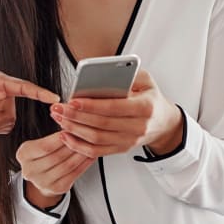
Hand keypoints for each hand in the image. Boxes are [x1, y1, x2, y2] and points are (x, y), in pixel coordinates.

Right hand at [17, 130, 94, 200]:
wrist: (41, 177)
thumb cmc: (42, 155)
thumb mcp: (39, 144)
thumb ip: (51, 138)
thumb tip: (71, 126)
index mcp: (23, 155)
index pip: (45, 146)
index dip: (60, 138)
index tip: (73, 129)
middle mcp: (30, 170)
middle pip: (57, 156)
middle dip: (73, 144)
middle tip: (86, 135)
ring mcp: (43, 182)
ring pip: (68, 165)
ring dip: (81, 153)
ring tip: (91, 144)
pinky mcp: (57, 188)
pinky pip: (74, 174)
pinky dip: (85, 164)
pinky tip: (91, 155)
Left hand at [49, 70, 182, 157]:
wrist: (164, 123)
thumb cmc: (151, 99)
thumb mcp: (146, 80)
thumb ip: (127, 74)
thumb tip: (103, 71)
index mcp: (144, 107)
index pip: (113, 107)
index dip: (91, 105)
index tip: (73, 100)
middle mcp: (137, 127)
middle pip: (101, 124)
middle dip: (75, 116)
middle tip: (59, 108)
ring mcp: (129, 140)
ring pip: (96, 139)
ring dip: (74, 129)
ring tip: (59, 118)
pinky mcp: (121, 148)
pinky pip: (96, 151)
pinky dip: (78, 145)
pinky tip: (66, 136)